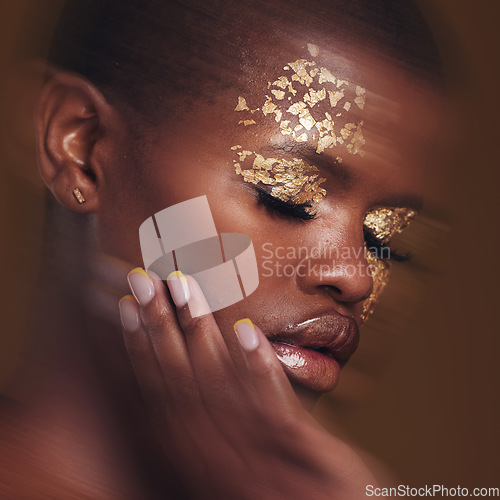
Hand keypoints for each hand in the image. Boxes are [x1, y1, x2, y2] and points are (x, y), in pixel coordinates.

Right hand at [119, 268, 375, 498]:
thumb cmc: (274, 489)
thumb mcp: (232, 456)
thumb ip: (211, 419)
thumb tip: (188, 369)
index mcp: (197, 453)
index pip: (160, 391)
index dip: (141, 347)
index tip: (128, 305)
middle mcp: (216, 456)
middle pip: (179, 380)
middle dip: (158, 326)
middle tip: (143, 278)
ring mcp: (257, 458)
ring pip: (217, 386)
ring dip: (198, 332)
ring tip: (183, 285)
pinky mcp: (304, 460)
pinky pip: (275, 410)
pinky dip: (258, 367)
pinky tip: (246, 329)